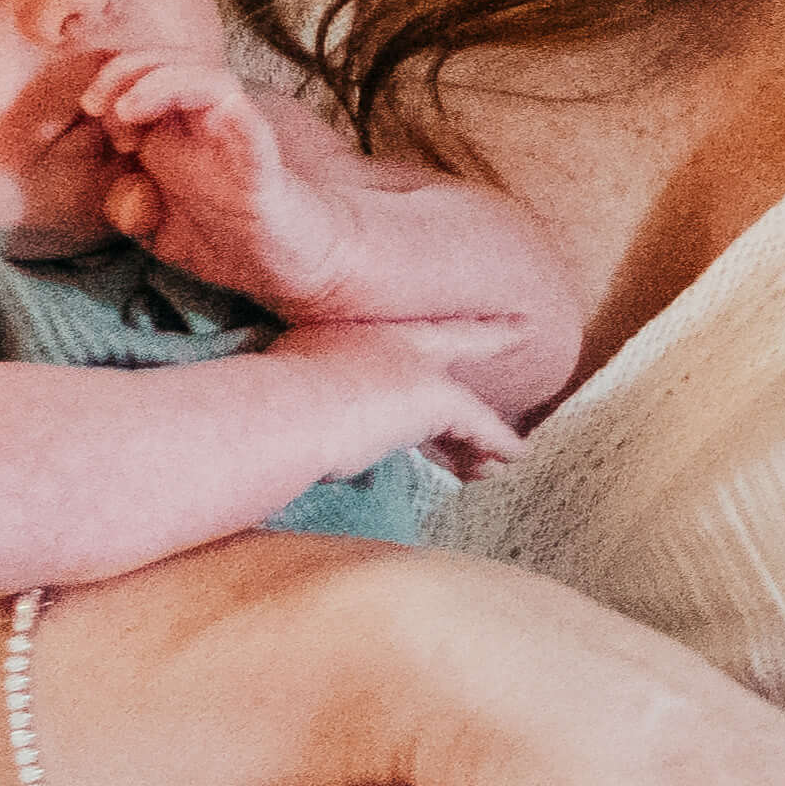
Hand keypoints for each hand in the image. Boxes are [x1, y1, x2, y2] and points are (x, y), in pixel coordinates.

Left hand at [83, 44, 319, 292]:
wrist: (309, 268)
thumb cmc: (244, 247)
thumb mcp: (166, 236)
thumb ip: (134, 213)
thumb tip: (120, 188)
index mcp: (183, 135)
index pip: (146, 79)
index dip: (110, 85)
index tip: (93, 119)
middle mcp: (211, 124)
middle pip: (171, 62)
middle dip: (123, 69)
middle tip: (96, 105)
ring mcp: (240, 132)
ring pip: (204, 74)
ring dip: (156, 78)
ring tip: (123, 110)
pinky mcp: (262, 150)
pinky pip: (237, 110)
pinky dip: (200, 99)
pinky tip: (169, 117)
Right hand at [278, 309, 528, 485]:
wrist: (277, 409)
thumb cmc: (261, 407)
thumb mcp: (276, 386)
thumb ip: (302, 395)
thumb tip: (299, 426)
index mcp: (345, 331)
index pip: (392, 334)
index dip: (420, 338)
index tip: (444, 332)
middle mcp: (385, 338)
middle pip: (451, 336)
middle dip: (488, 334)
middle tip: (523, 327)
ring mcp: (412, 363)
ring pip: (463, 399)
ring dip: (481, 432)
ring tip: (499, 458)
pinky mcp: (433, 397)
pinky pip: (478, 425)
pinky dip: (496, 443)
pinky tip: (515, 457)